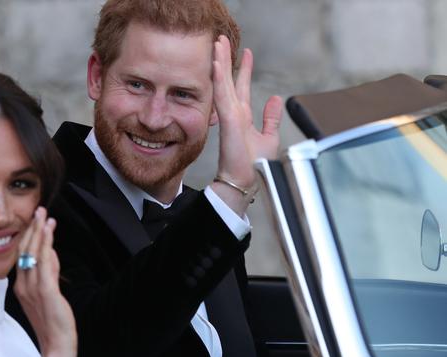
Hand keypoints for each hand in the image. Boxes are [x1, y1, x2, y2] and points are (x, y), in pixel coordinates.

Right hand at [14, 207, 76, 356]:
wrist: (56, 343)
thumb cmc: (52, 320)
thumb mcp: (48, 291)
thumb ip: (49, 271)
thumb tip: (51, 252)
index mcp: (21, 285)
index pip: (22, 254)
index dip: (28, 235)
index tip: (35, 219)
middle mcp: (23, 285)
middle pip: (25, 250)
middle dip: (32, 228)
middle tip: (39, 210)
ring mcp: (32, 288)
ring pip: (33, 253)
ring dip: (39, 232)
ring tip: (44, 215)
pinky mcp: (45, 291)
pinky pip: (44, 263)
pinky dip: (46, 245)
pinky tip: (49, 232)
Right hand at [211, 36, 282, 211]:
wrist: (245, 181)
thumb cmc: (254, 166)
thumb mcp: (268, 137)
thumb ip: (271, 118)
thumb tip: (275, 99)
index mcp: (242, 116)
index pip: (241, 87)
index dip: (243, 69)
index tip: (246, 53)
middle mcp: (234, 113)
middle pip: (229, 80)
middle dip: (226, 59)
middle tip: (222, 40)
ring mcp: (230, 116)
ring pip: (223, 83)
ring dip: (220, 63)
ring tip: (217, 44)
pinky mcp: (229, 121)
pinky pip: (222, 95)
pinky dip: (219, 79)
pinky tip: (216, 64)